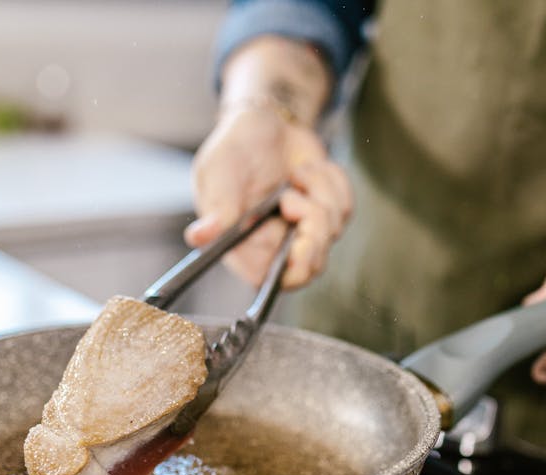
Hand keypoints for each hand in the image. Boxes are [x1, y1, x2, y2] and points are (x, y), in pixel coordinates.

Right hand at [188, 105, 351, 288]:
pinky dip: (331, 182)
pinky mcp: (327, 213)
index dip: (290, 271)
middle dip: (312, 231)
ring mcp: (304, 231)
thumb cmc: (234, 149)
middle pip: (310, 267)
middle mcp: (274, 245)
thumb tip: (199, 237)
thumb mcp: (219, 172)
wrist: (265, 123)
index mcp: (242, 246)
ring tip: (295, 173)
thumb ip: (217, 206)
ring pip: (331, 231)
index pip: (269, 281)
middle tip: (294, 199)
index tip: (298, 244)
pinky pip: (345, 208)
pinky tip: (310, 169)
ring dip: (318, 192)